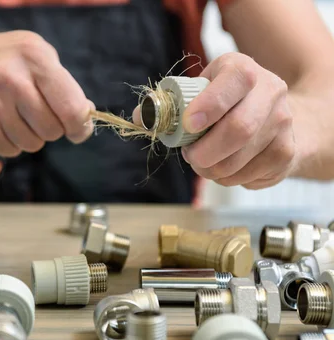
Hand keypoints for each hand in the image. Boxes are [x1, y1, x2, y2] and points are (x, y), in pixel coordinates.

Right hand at [0, 30, 93, 155]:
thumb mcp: (33, 54)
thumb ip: (62, 83)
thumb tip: (84, 118)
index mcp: (33, 57)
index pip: (72, 107)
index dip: (80, 125)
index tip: (78, 129)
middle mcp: (12, 80)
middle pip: (53, 130)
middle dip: (49, 127)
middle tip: (32, 111)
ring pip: (33, 144)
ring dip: (28, 135)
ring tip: (9, 113)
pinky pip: (10, 151)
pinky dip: (8, 142)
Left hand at [136, 53, 296, 189]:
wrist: (275, 117)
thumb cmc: (225, 104)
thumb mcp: (200, 92)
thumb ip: (169, 105)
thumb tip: (142, 118)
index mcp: (242, 69)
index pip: (235, 80)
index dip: (210, 104)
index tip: (189, 125)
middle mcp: (270, 91)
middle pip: (239, 128)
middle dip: (206, 152)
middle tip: (191, 157)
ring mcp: (283, 122)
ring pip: (241, 159)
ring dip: (213, 170)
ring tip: (204, 164)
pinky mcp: (287, 152)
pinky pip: (250, 175)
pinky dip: (228, 180)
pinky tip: (225, 169)